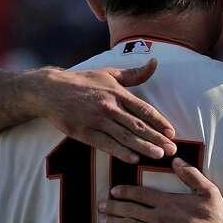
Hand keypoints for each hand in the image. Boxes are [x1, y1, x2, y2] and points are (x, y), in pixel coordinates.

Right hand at [23, 60, 176, 162]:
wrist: (49, 90)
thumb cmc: (82, 81)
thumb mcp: (108, 73)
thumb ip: (134, 73)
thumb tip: (155, 62)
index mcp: (117, 93)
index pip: (144, 109)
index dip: (159, 121)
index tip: (172, 132)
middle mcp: (109, 107)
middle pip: (137, 125)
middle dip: (157, 138)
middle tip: (173, 150)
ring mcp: (96, 121)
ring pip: (124, 137)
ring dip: (143, 147)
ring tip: (159, 156)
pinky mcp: (83, 132)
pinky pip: (105, 144)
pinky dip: (120, 152)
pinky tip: (133, 159)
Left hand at [98, 159, 222, 222]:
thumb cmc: (215, 220)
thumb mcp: (208, 192)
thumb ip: (191, 175)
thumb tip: (177, 160)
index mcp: (168, 202)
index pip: (140, 194)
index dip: (125, 191)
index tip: (114, 190)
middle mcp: (158, 218)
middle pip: (129, 210)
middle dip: (112, 206)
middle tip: (100, 205)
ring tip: (101, 221)